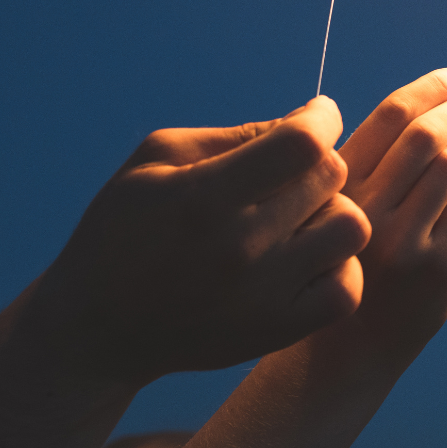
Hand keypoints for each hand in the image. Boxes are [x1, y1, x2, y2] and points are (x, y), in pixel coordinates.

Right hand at [35, 96, 370, 383]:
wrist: (96, 330)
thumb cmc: (123, 230)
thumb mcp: (155, 161)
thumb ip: (233, 135)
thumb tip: (305, 120)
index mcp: (204, 197)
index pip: (302, 144)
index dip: (321, 118)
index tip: (316, 116)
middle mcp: (240, 247)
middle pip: (330, 177)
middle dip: (318, 161)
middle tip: (291, 172)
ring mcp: (264, 295)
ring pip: (350, 229)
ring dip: (332, 212)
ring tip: (299, 217)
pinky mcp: (277, 331)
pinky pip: (347, 289)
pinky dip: (339, 266)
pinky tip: (308, 258)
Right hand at [320, 67, 446, 368]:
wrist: (349, 347)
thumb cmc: (347, 261)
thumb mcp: (339, 207)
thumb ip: (368, 162)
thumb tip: (421, 102)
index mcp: (336, 186)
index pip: (391, 115)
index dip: (432, 85)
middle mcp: (365, 210)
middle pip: (428, 133)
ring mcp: (403, 240)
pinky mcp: (437, 267)